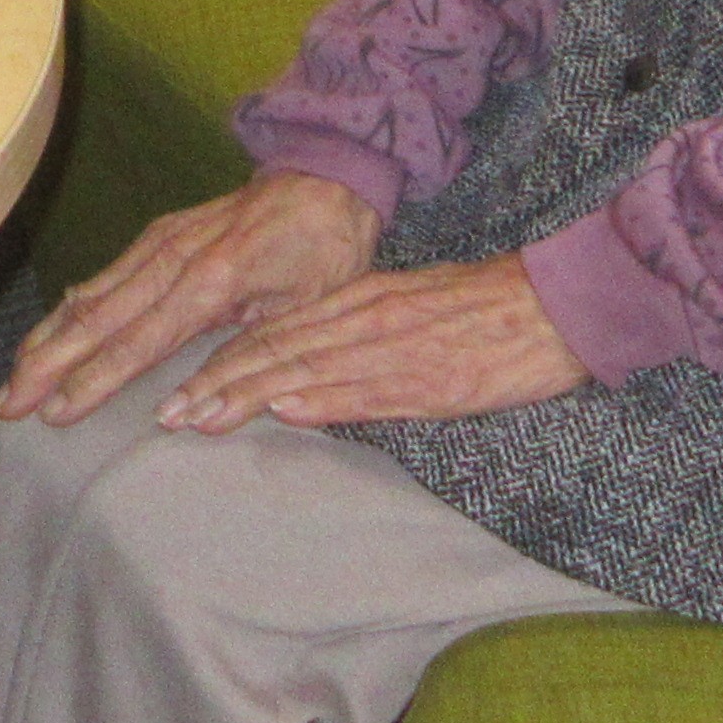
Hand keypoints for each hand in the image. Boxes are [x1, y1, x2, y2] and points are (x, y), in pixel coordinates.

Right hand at [0, 171, 377, 426]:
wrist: (326, 179)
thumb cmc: (323, 254)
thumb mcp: (302, 313)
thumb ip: (245, 358)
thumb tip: (190, 414)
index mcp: (209, 283)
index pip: (137, 343)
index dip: (92, 381)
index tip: (54, 414)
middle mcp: (172, 259)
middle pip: (96, 320)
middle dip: (47, 366)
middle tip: (6, 406)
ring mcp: (160, 243)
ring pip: (89, 296)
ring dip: (46, 340)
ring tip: (11, 378)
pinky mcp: (158, 236)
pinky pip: (104, 278)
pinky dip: (67, 311)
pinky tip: (45, 335)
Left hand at [162, 257, 586, 435]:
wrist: (556, 304)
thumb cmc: (483, 311)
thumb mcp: (405, 310)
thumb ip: (349, 338)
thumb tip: (293, 385)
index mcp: (358, 303)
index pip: (272, 335)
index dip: (221, 365)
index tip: (179, 394)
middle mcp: (365, 322)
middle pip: (275, 354)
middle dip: (216, 386)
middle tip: (166, 414)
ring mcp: (396, 351)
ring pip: (309, 371)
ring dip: (249, 397)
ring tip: (200, 419)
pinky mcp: (434, 382)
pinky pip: (370, 391)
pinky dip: (324, 401)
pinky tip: (288, 410)